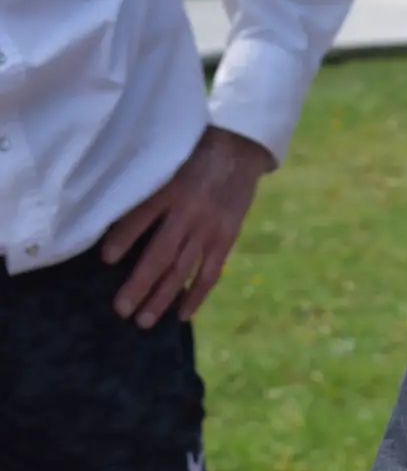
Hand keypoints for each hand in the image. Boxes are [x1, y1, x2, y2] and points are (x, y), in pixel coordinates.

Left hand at [103, 127, 274, 327]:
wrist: (238, 151)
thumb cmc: (192, 158)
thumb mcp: (164, 166)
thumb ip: (145, 192)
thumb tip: (112, 222)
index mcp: (170, 190)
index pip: (142, 217)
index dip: (123, 238)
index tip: (105, 259)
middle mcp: (189, 212)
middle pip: (160, 255)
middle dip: (139, 285)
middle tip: (120, 310)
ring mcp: (209, 228)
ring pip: (182, 270)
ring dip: (162, 297)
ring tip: (144, 320)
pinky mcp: (226, 238)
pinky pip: (210, 273)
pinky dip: (196, 294)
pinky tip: (182, 314)